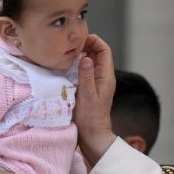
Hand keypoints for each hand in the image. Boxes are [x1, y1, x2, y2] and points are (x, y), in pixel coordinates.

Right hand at [75, 34, 116, 166]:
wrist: (92, 136)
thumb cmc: (90, 118)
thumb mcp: (86, 95)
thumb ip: (86, 75)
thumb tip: (86, 57)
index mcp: (106, 77)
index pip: (104, 50)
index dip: (94, 41)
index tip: (80, 38)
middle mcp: (103, 77)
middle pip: (98, 54)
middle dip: (86, 45)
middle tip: (70, 44)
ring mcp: (97, 83)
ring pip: (91, 62)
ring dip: (81, 55)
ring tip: (67, 52)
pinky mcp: (90, 88)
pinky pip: (85, 71)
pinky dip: (78, 66)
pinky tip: (67, 67)